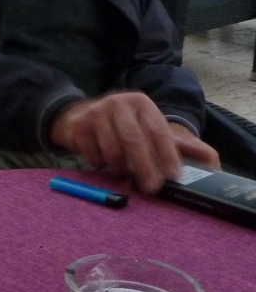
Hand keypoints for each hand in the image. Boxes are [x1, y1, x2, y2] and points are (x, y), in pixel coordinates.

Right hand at [50, 92, 219, 194]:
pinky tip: (103, 162)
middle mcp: (118, 103)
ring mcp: (95, 113)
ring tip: (125, 173)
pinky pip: (94, 154)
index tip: (174, 176)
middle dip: (145, 167)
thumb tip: (214, 163)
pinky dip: (101, 164)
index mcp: (141, 103)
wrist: (79, 116)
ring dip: (121, 168)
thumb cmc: (124, 127)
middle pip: (134, 140)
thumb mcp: (152, 129)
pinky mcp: (78, 126)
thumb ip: (182, 146)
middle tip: (152, 188)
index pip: (158, 130)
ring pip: (113, 150)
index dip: (167, 154)